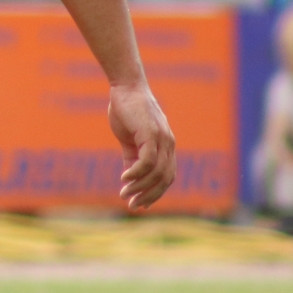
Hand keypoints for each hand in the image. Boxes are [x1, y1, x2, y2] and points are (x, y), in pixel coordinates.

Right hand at [108, 82, 175, 210]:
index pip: (167, 177)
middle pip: (165, 179)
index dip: (156, 193)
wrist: (125, 86)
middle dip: (149, 196)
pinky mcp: (151, 133)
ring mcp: (162, 138)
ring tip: (124, 194)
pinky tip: (124, 179)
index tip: (140, 204)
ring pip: (156, 172)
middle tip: (132, 206)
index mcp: (166, 145)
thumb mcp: (130, 139)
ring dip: (139, 187)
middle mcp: (168, 143)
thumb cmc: (127, 110)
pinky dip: (137, 173)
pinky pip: (147, 160)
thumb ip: (133, 157)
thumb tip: (130, 178)